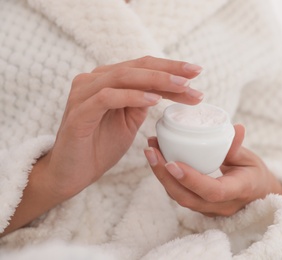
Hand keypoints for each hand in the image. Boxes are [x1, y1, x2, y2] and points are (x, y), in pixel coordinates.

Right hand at [44, 56, 203, 197]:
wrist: (73, 173)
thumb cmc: (101, 146)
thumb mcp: (129, 121)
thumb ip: (141, 102)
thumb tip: (166, 90)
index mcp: (107, 80)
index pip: (143, 67)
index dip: (171, 68)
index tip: (197, 72)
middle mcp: (94, 80)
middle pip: (137, 66)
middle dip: (169, 70)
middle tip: (195, 75)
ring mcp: (84, 93)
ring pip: (124, 76)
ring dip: (156, 80)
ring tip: (182, 87)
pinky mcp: (79, 112)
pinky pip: (108, 97)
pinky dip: (133, 96)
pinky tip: (155, 100)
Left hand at [144, 124, 281, 216]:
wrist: (257, 195)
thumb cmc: (254, 174)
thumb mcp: (251, 159)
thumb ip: (238, 147)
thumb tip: (236, 128)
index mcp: (238, 191)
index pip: (212, 191)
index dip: (191, 179)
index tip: (172, 162)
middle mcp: (221, 205)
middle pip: (187, 197)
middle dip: (165, 176)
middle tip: (151, 151)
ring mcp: (208, 209)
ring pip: (179, 197)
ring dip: (161, 176)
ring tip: (151, 151)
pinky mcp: (199, 206)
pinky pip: (180, 195)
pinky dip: (166, 178)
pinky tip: (158, 159)